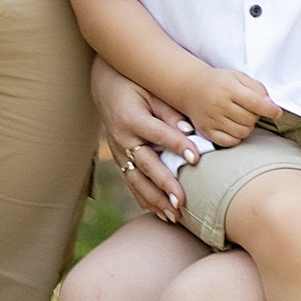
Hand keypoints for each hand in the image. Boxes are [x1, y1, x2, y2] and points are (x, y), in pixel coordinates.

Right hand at [90, 62, 203, 221]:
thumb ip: (170, 112)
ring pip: (136, 181)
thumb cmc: (135, 84)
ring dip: (155, 200)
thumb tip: (190, 132)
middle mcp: (121, 138)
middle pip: (145, 165)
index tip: (196, 158)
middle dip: (164, 185)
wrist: (105, 84)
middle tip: (182, 201)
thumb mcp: (152, 90)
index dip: (177, 146)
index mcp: (130, 118)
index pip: (158, 134)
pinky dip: (145, 199)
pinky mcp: (119, 159)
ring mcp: (118, 152)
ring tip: (174, 215)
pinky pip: (132, 183)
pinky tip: (160, 213)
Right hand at [189, 67, 279, 148]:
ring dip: (247, 127)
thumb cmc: (219, 82)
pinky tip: (234, 127)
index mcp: (228, 88)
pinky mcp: (206, 131)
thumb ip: (256, 88)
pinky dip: (236, 137)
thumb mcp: (238, 76)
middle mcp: (218, 104)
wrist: (191, 88)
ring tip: (242, 118)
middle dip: (255, 116)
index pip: (255, 102)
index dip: (270, 109)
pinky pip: (229, 142)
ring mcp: (211, 119)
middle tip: (250, 110)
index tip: (278, 112)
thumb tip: (270, 104)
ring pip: (242, 132)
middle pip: (250, 119)